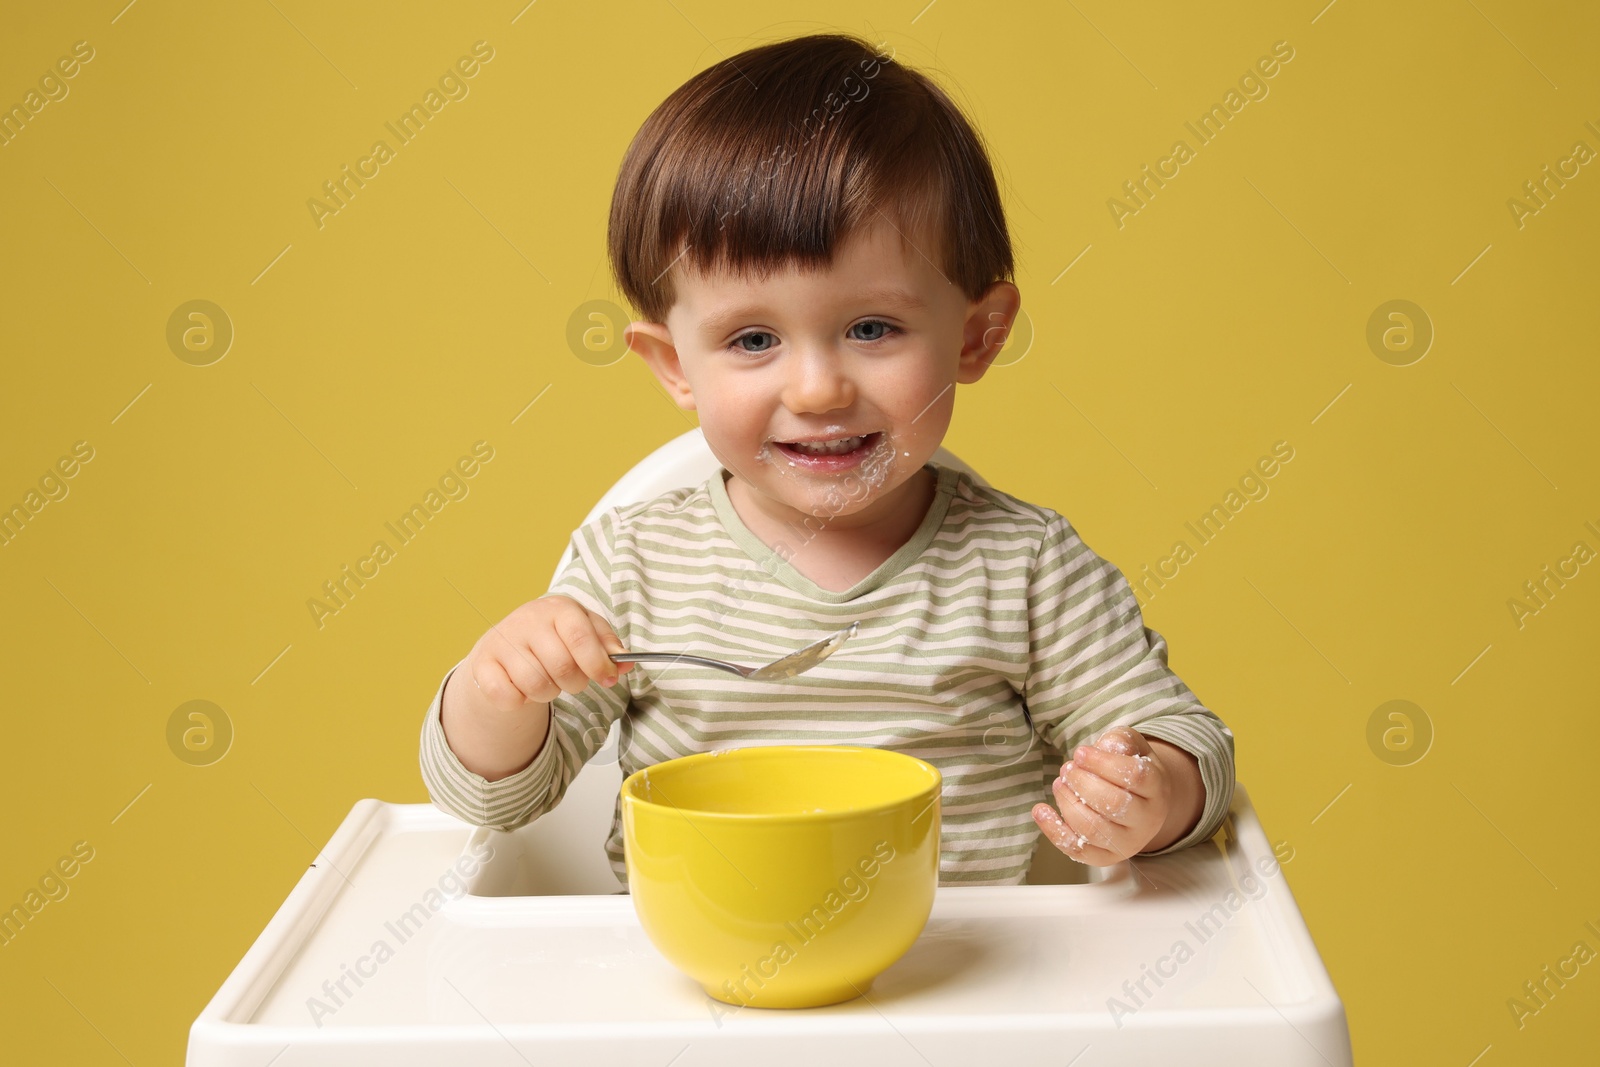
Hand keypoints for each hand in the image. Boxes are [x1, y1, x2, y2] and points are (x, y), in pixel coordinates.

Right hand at [462, 595, 631, 712]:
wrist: (505, 644)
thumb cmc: (553, 638)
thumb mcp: (585, 632)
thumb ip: (608, 647)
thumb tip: (626, 663)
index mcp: (558, 608)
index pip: (581, 637)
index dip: (597, 664)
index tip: (607, 679)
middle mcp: (527, 620)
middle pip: (561, 667)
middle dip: (574, 683)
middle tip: (572, 680)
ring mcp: (502, 641)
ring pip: (536, 685)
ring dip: (548, 694)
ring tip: (546, 682)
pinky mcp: (482, 664)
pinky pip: (507, 697)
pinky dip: (519, 702)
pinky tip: (520, 688)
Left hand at [1031, 726, 1171, 864]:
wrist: (1140, 803)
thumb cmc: (1130, 769)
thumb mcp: (1132, 747)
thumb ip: (1120, 741)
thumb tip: (1105, 747)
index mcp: (1157, 789)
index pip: (1135, 777)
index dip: (1102, 763)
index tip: (1080, 753)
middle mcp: (1147, 820)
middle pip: (1114, 804)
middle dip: (1082, 783)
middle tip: (1068, 768)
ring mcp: (1128, 843)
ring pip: (1093, 829)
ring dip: (1067, 803)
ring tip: (1059, 784)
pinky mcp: (1106, 857)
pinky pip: (1078, 851)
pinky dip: (1054, 832)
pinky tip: (1041, 811)